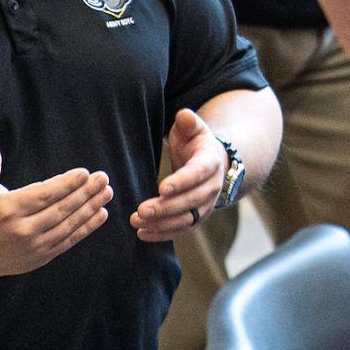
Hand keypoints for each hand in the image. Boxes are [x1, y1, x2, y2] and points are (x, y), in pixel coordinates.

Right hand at [0, 141, 111, 286]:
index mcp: (9, 210)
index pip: (44, 195)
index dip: (66, 184)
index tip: (85, 173)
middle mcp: (24, 229)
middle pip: (61, 209)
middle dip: (85, 193)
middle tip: (103, 179)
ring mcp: (34, 245)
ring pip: (68, 225)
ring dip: (90, 209)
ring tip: (106, 194)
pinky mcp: (41, 256)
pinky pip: (68, 241)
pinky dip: (86, 229)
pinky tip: (100, 215)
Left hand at [134, 109, 225, 241]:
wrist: (213, 162)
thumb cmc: (195, 142)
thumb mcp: (193, 128)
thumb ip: (188, 122)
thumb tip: (184, 115)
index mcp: (210, 162)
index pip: (197, 174)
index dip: (182, 182)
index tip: (162, 188)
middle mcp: (212, 187)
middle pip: (191, 201)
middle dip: (166, 208)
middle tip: (141, 210)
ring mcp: (206, 205)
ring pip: (186, 219)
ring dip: (162, 224)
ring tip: (137, 223)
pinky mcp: (197, 217)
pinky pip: (182, 230)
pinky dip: (163, 234)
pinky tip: (142, 234)